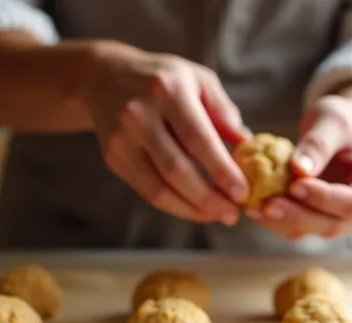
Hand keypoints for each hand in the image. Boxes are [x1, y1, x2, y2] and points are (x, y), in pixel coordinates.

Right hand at [78, 41, 250, 225]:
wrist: (104, 77)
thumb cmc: (163, 79)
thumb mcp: (198, 80)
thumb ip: (223, 111)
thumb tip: (246, 144)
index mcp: (168, 90)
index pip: (197, 138)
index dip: (221, 170)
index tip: (243, 192)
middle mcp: (140, 114)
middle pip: (177, 169)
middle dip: (209, 198)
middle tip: (233, 214)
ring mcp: (122, 138)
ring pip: (158, 188)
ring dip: (191, 209)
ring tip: (216, 215)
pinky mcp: (113, 156)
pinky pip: (145, 191)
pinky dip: (173, 206)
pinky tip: (193, 209)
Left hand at [251, 94, 351, 239]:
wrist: (341, 130)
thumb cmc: (344, 120)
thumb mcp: (334, 120)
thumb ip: (319, 143)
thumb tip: (298, 170)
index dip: (323, 198)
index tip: (295, 184)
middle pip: (333, 224)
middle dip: (297, 215)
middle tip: (265, 204)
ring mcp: (347, 222)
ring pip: (313, 230)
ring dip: (281, 221)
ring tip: (252, 206)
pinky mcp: (323, 222)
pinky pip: (299, 227)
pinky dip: (276, 219)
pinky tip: (254, 207)